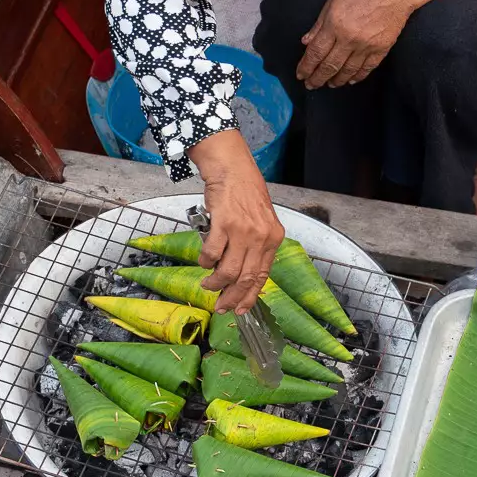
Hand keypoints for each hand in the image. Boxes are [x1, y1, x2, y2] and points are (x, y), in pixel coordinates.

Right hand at [189, 129, 283, 313]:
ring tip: (208, 284)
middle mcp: (261, 237)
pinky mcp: (224, 224)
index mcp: (273, 238)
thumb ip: (256, 245)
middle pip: (246, 278)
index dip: (250, 296)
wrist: (232, 168)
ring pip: (228, 270)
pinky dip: (206, 261)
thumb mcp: (261, 220)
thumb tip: (242, 272)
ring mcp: (243, 231)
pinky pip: (212, 253)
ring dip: (216, 282)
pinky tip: (203, 261)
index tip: (241, 308)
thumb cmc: (245, 192)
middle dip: (232, 297)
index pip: (263, 275)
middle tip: (220, 306)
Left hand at [298, 0, 456, 89]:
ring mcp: (367, 46)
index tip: (301, 75)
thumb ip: (319, 23)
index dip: (306, 67)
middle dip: (317, 78)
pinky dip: (357, 76)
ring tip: (329, 84)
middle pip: (329, 66)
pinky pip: (367, 68)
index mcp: (335, 25)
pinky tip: (350, 80)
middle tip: (311, 85)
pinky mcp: (382, 48)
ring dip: (336, 81)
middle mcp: (349, 39)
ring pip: (347, 71)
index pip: (315, 53)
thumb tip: (306, 42)